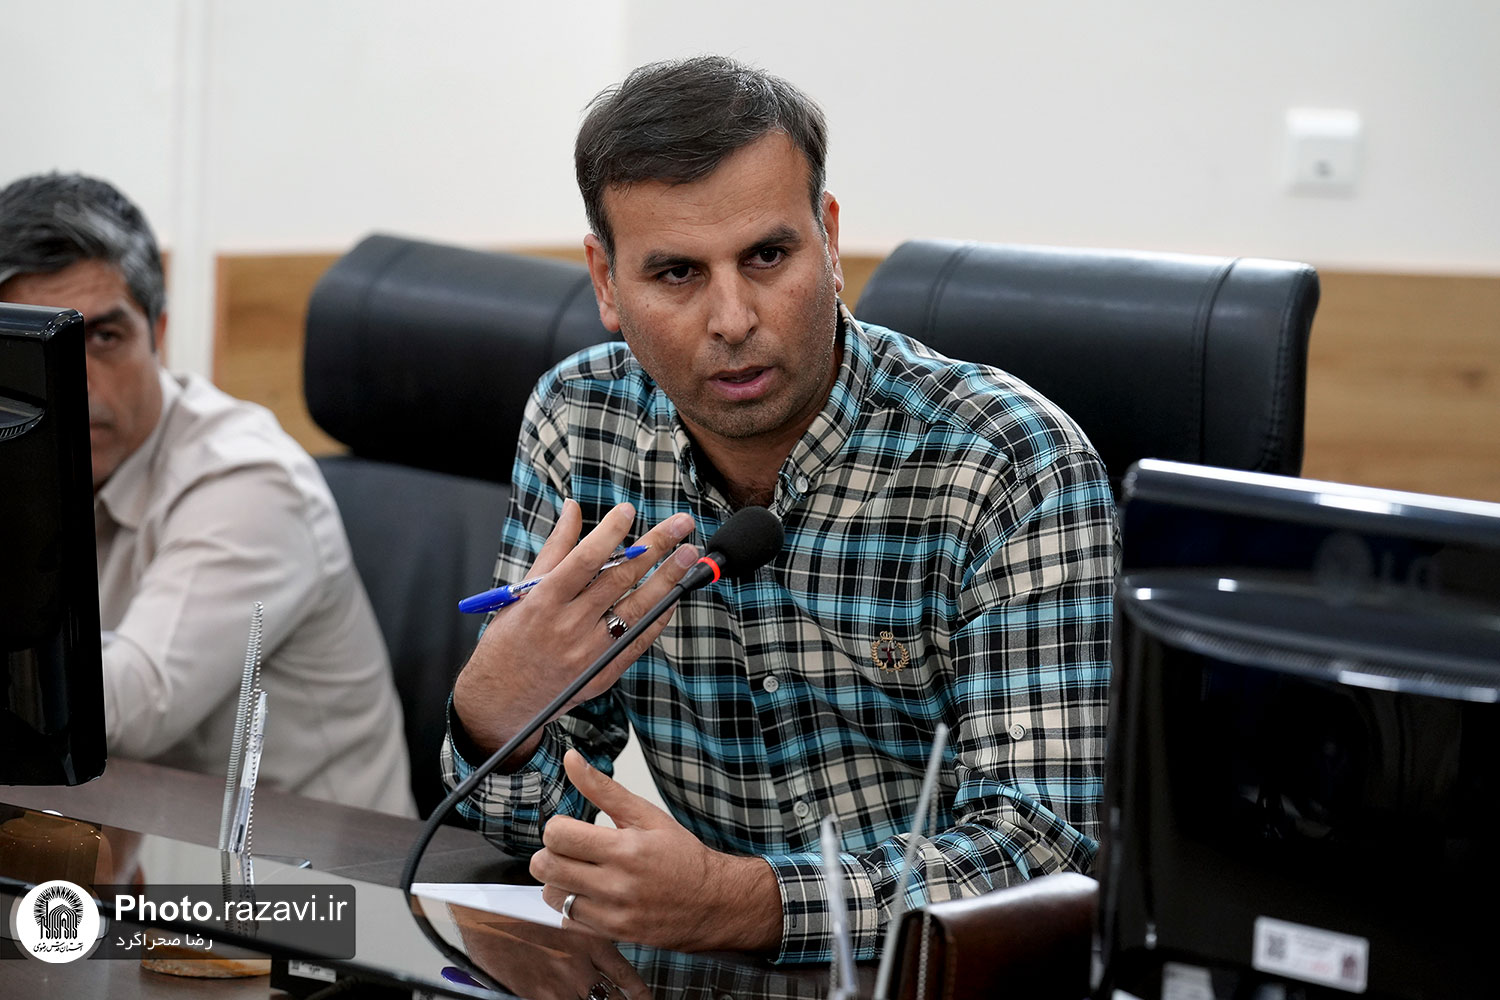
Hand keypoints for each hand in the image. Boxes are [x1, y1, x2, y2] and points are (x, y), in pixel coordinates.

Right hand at [449, 903, 650, 999]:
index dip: (639, 992)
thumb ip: (582, 932)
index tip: (646, 999)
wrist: (483, 922)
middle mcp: (579, 965)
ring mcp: (560, 985)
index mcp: (588, 941)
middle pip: (613, 998)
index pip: (624, 974)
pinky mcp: (540, 996)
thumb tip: (599, 946)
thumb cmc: (518, 915)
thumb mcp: (560, 917)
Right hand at [453, 500, 697, 760]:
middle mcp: (568, 626)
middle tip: (681, 524)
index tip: (629, 510)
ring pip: (637, 608)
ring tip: (689, 555)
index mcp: (544, 601)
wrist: (500, 699)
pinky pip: (638, 641)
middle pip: (619, 579)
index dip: (610, 533)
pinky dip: (658, 618)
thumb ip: (554, 549)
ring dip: (667, 579)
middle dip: (655, 547)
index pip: (585, 559)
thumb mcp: (523, 592)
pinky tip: (672, 596)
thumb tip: (573, 509)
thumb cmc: (508, 642)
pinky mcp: (604, 672)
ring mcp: (589, 652)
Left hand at [533, 751, 782, 953]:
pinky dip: (572, 907)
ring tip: (579, 873)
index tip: (570, 828)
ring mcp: (614, 913)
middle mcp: (617, 884)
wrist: (714, 900)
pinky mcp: (614, 934)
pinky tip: (590, 896)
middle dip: (550, 853)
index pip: (558, 836)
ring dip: (558, 882)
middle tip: (568, 850)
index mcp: (624, 848)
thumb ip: (603, 788)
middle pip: (547, 867)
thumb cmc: (682, 855)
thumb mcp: (646, 815)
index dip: (557, 827)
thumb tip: (571, 759)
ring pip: (553, 896)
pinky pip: (568, 921)